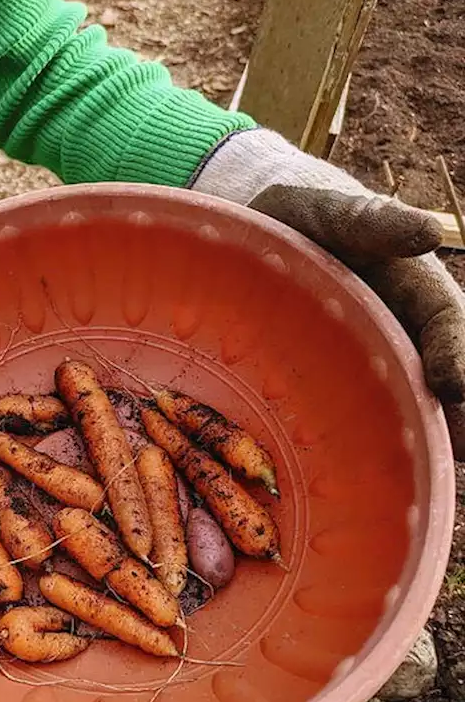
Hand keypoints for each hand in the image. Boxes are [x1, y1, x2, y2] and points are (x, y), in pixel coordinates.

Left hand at [192, 128, 464, 458]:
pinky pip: (353, 427)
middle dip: (454, 418)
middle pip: (442, 386)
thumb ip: (370, 219)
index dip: (458, 352)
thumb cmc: (300, 219)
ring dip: (416, 448)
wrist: (256, 236)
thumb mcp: (328, 211)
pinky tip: (347, 490)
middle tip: (459, 449)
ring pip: (405, 414)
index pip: (447, 324)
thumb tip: (428, 228)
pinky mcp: (331, 393)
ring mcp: (369, 370)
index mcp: (413, 293)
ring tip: (420, 483)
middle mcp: (401, 339)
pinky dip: (357, 456)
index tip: (454, 382)